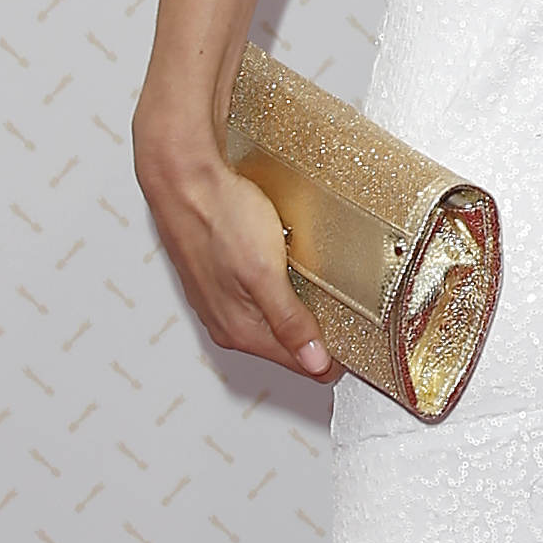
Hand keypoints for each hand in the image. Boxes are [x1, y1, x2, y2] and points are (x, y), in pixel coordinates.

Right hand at [133, 109, 336, 382]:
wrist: (183, 177)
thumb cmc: (218, 217)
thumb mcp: (264, 273)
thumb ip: (290, 321)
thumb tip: (316, 364)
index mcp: (241, 331)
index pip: (305, 364)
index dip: (337, 353)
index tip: (360, 333)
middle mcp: (228, 323)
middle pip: (291, 345)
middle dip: (320, 331)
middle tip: (347, 303)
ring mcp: (223, 301)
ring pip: (278, 319)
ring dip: (301, 305)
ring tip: (318, 279)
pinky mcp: (222, 278)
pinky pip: (264, 295)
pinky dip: (282, 285)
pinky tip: (289, 263)